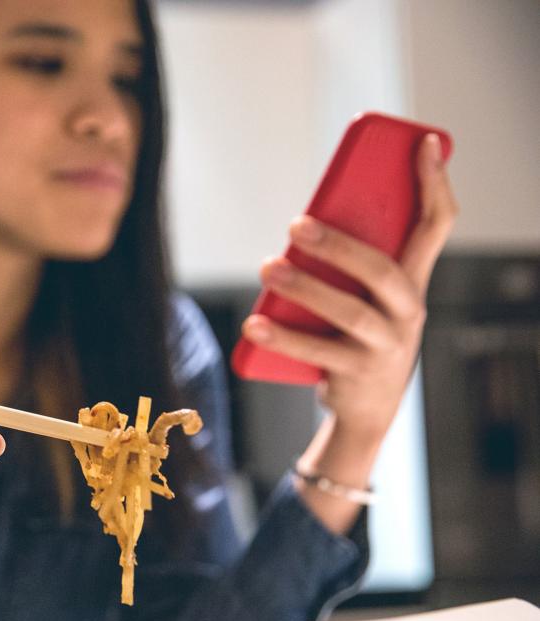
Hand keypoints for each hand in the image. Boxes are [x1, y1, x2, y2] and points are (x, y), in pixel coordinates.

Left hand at [241, 132, 458, 443]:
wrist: (365, 407)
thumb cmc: (358, 335)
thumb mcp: (366, 295)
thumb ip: (350, 263)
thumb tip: (303, 224)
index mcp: (413, 280)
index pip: (437, 224)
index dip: (436, 182)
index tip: (424, 143)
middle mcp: (410, 310)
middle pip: (382, 270)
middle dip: (340, 245)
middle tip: (294, 225)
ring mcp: (388, 344)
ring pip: (350, 312)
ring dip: (304, 288)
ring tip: (266, 268)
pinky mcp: (358, 374)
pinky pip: (318, 353)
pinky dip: (283, 338)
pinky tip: (254, 325)